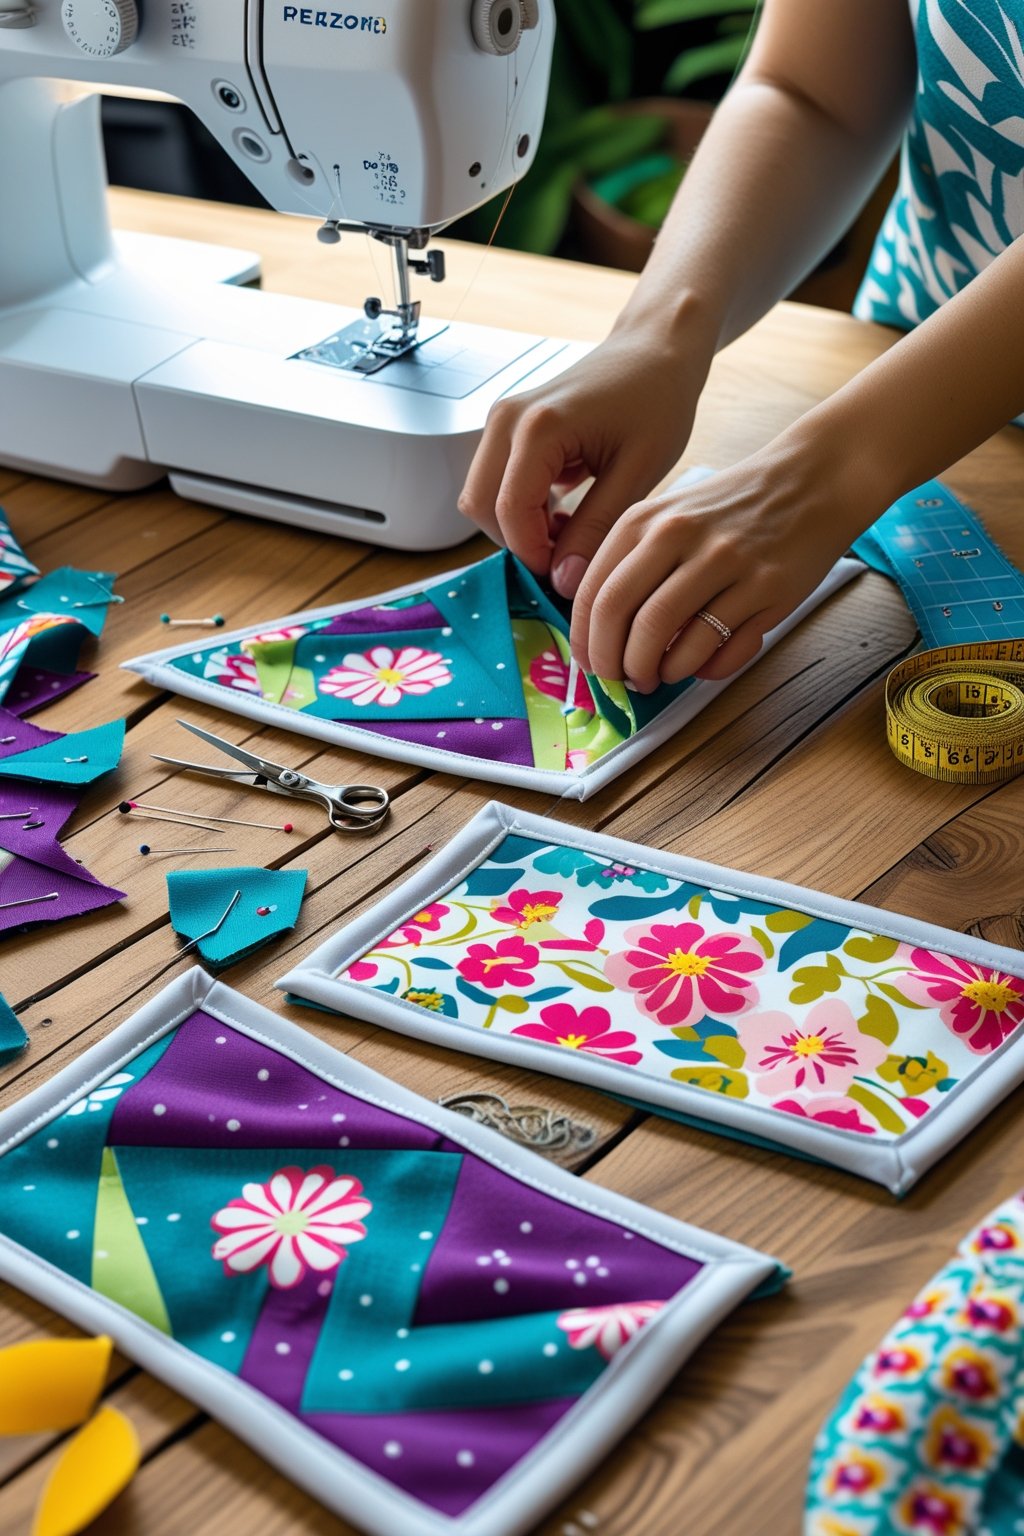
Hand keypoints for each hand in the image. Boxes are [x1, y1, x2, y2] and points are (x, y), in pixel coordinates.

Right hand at [458, 327, 709, 597]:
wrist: (655, 350)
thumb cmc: (657, 400)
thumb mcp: (637, 474)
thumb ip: (595, 529)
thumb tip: (563, 582)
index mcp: (539, 428)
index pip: (510, 512)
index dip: (532, 554)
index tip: (566, 576)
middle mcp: (507, 419)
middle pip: (480, 506)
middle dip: (518, 542)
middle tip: (567, 558)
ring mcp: (502, 419)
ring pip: (481, 496)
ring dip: (517, 527)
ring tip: (570, 533)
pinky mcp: (507, 425)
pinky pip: (494, 481)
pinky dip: (519, 508)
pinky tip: (563, 512)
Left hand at [570, 426, 875, 687]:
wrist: (812, 480)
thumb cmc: (732, 508)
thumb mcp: (670, 515)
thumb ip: (632, 562)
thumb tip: (599, 632)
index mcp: (645, 520)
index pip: (594, 593)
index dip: (586, 641)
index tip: (591, 664)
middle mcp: (679, 537)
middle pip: (621, 617)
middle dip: (612, 663)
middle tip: (621, 680)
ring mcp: (725, 563)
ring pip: (665, 637)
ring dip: (654, 671)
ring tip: (658, 677)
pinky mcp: (766, 589)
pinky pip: (720, 648)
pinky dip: (702, 669)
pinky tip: (701, 666)